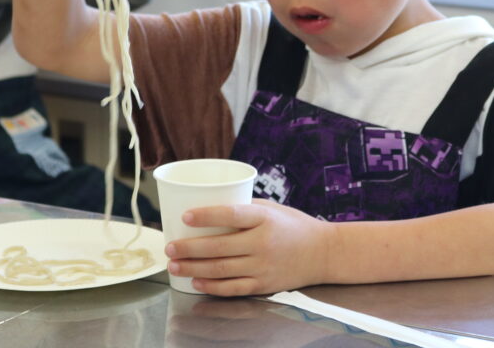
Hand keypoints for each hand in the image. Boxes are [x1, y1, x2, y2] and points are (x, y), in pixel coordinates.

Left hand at [164, 200, 333, 295]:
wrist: (323, 252)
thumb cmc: (294, 225)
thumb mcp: (273, 208)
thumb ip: (245, 209)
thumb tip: (211, 206)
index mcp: (264, 219)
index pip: (231, 215)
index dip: (206, 215)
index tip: (185, 216)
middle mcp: (262, 243)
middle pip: (219, 247)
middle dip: (189, 248)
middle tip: (170, 247)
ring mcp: (263, 266)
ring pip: (221, 269)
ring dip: (193, 268)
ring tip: (174, 265)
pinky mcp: (264, 284)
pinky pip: (232, 288)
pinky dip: (211, 286)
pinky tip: (196, 281)